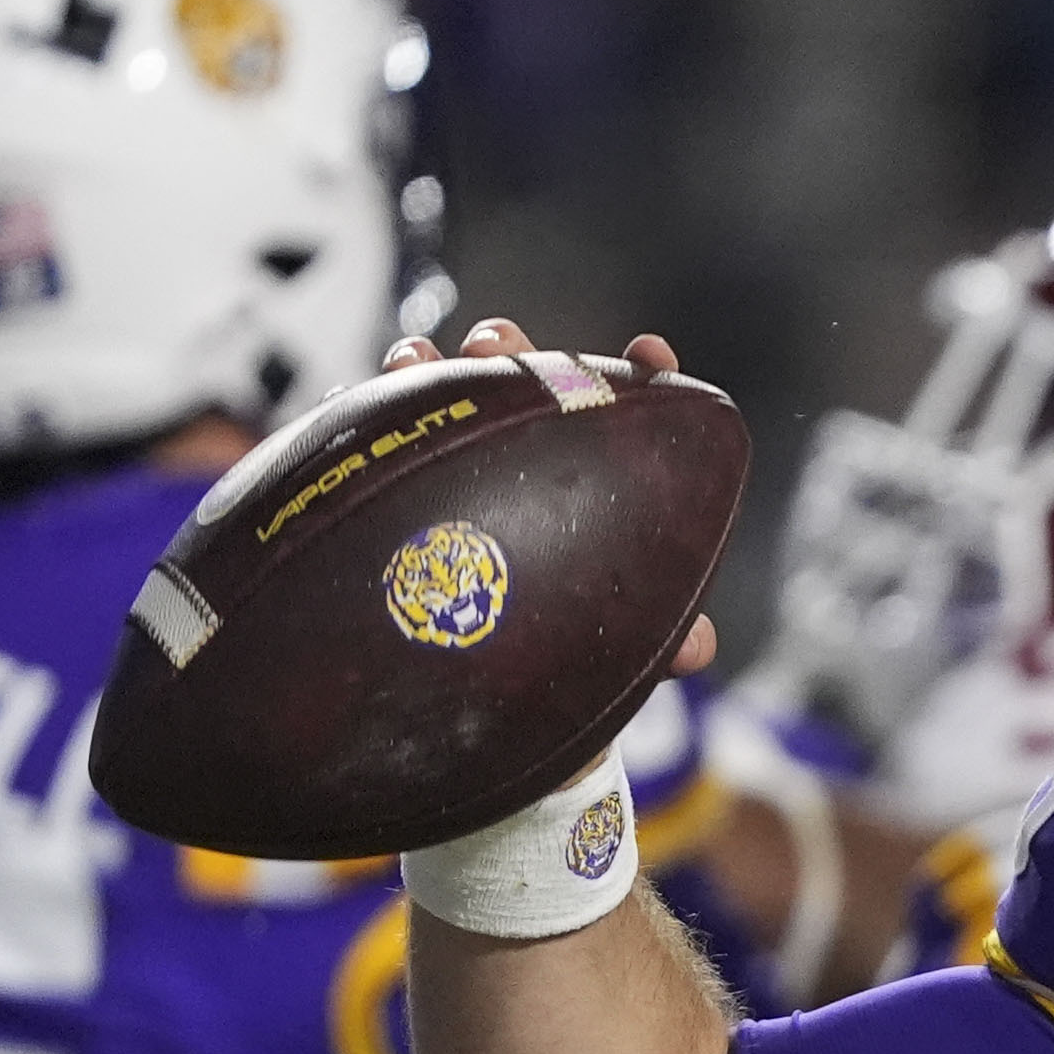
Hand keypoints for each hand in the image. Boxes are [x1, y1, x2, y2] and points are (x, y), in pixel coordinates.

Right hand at [391, 317, 717, 678]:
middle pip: (518, 386)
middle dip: (511, 351)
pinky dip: (361, 406)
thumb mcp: (607, 648)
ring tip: (413, 360)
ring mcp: (448, 469)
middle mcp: (516, 465)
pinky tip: (355, 395)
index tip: (651, 354)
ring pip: (439, 398)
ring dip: (428, 368)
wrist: (465, 708)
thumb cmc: (554, 668)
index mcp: (580, 486)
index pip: (617, 415)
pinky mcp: (383, 486)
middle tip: (495, 345)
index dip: (639, 379)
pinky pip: (366, 434)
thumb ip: (657, 641)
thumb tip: (698, 646)